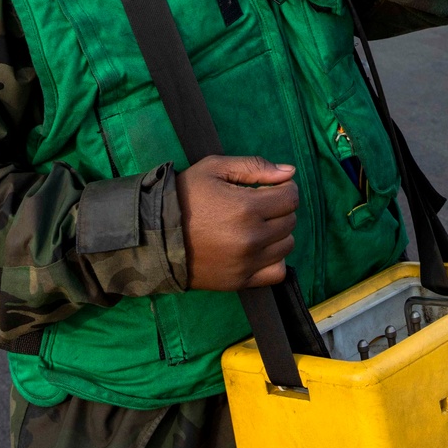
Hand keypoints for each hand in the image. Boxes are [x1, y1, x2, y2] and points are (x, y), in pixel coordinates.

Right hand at [176, 155, 298, 290]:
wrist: (156, 234)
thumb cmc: (186, 196)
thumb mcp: (215, 168)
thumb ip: (255, 167)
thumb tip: (289, 172)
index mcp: (247, 207)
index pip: (291, 198)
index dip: (285, 188)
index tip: (271, 188)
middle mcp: (252, 238)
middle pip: (290, 221)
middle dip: (280, 209)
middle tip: (260, 205)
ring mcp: (247, 263)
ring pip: (287, 245)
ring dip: (278, 233)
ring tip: (257, 225)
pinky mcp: (240, 281)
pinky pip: (277, 272)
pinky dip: (274, 260)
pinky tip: (259, 248)